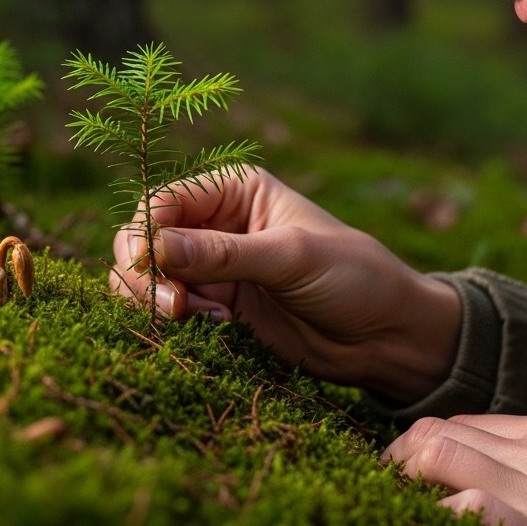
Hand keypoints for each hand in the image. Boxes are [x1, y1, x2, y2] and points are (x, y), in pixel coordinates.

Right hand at [111, 167, 461, 400]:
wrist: (385, 335)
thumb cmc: (353, 276)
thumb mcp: (292, 257)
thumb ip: (225, 254)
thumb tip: (157, 247)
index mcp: (234, 190)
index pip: (164, 200)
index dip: (145, 231)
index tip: (149, 267)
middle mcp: (214, 224)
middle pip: (142, 239)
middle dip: (144, 272)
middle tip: (175, 307)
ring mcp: (210, 270)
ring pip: (143, 278)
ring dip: (153, 301)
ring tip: (194, 320)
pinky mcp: (214, 311)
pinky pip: (166, 313)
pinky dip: (169, 325)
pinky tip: (210, 332)